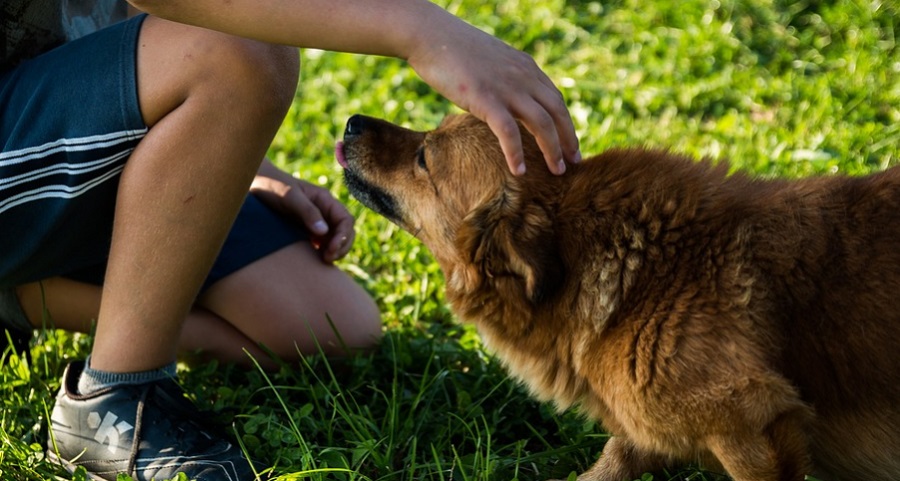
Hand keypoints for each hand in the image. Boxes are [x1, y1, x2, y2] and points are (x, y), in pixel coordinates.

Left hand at [251, 162, 354, 262]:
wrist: (252, 184)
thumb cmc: (271, 186)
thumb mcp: (290, 197)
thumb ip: (307, 212)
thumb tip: (324, 232)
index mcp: (324, 200)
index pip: (346, 220)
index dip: (343, 236)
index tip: (331, 249)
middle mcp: (324, 211)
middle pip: (345, 231)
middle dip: (341, 246)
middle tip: (328, 259)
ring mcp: (315, 222)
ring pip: (335, 239)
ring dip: (334, 251)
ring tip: (323, 261)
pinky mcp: (305, 230)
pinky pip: (321, 244)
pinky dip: (322, 252)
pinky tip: (314, 260)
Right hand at [406, 8, 580, 175]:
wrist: (431, 36)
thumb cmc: (453, 50)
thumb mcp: (490, 62)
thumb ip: (504, 78)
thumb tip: (504, 98)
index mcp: (525, 67)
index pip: (555, 98)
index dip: (565, 122)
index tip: (569, 142)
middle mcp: (523, 76)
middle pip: (557, 112)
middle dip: (568, 138)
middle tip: (574, 161)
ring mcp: (506, 88)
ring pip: (542, 123)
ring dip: (552, 150)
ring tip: (558, 172)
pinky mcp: (486, 99)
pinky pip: (509, 132)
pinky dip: (516, 154)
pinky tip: (519, 172)